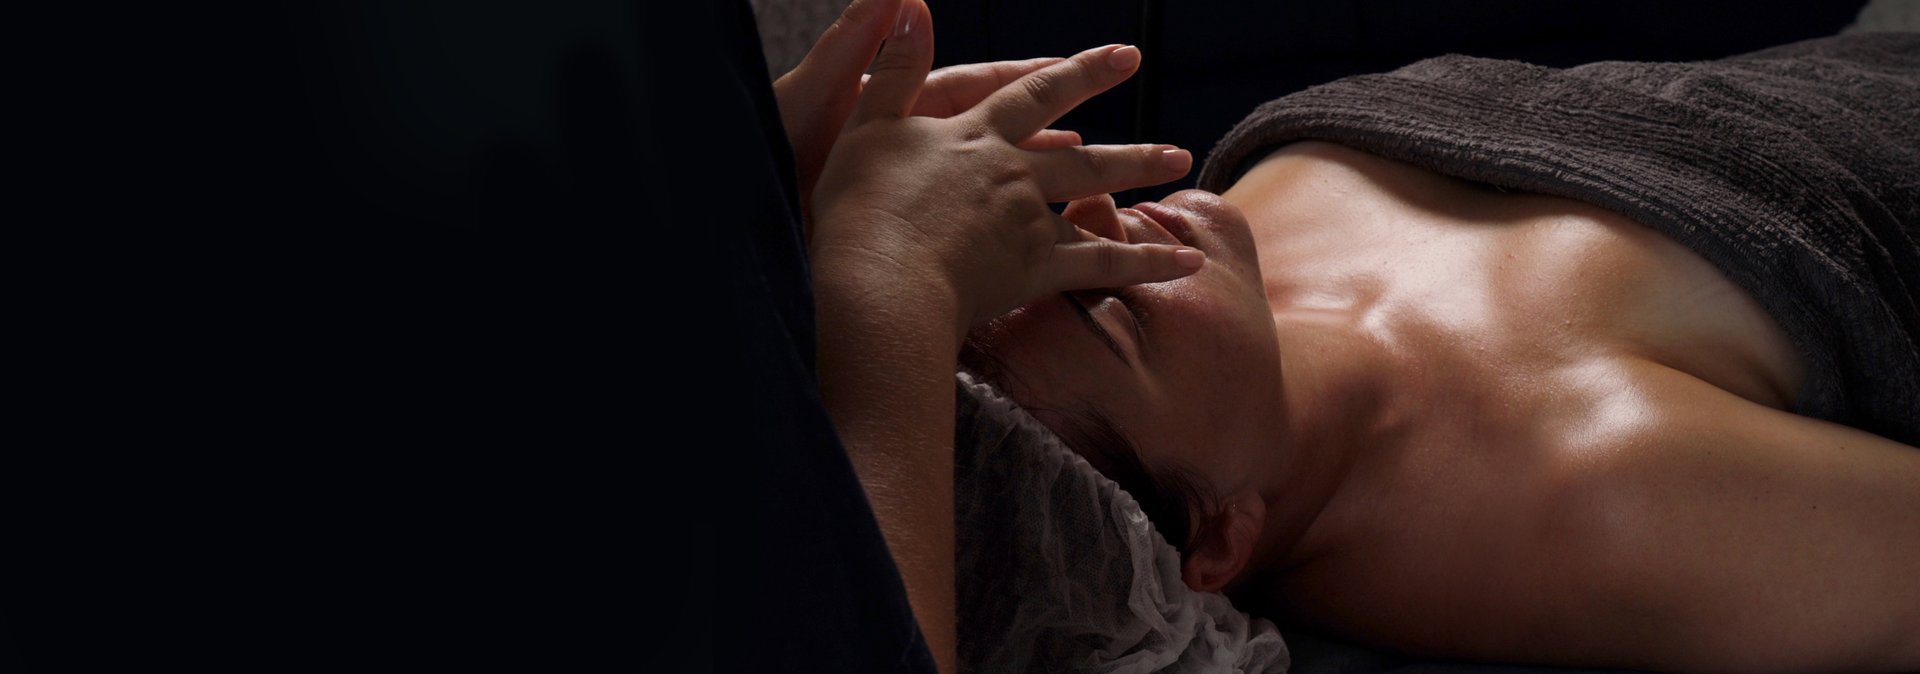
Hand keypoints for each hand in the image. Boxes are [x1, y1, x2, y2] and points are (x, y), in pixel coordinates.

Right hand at [807, 1, 1203, 335]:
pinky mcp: (1034, 270)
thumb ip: (896, 66)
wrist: (878, 278)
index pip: (1038, 94)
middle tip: (1174, 147)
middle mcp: (1013, 172)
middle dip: (1130, 148)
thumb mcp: (868, 123)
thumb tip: (911, 2)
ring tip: (1179, 178)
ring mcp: (1029, 221)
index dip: (1083, 72)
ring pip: (1097, 201)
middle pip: (1084, 155)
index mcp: (976, 135)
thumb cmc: (859, 206)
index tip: (1126, 57)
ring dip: (1140, 186)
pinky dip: (1147, 263)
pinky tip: (1186, 263)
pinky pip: (1102, 266)